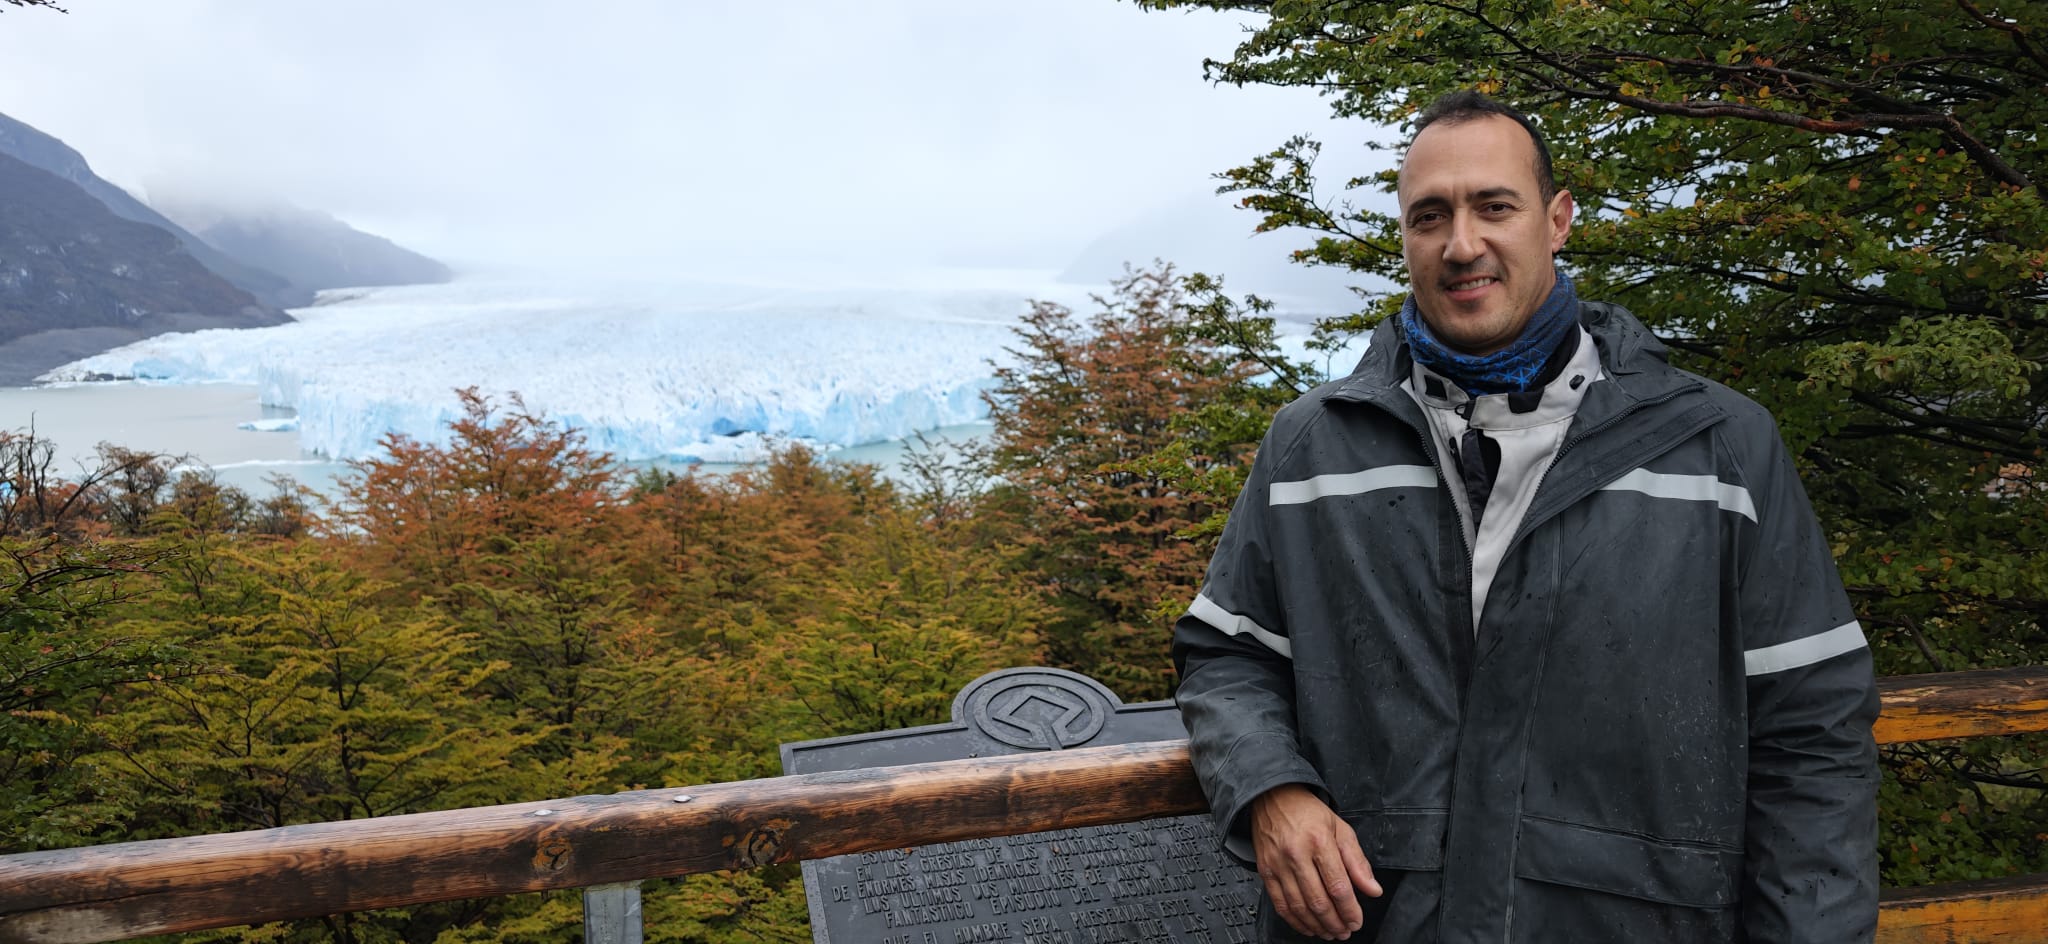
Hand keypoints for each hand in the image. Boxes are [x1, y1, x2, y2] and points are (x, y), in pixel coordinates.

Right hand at [1250, 784, 1382, 940]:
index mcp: (1319, 841)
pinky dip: (1295, 921)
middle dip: (1335, 922)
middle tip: (1345, 932)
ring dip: (1317, 925)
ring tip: (1329, 932)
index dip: (1350, 909)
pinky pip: (1280, 904)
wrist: (1273, 797)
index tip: (1357, 921)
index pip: (1338, 885)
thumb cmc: (1309, 812)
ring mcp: (1278, 864)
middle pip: (1318, 900)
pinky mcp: (1265, 871)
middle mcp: (1296, 854)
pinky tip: (1307, 926)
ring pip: (1299, 907)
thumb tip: (1372, 889)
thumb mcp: (1341, 829)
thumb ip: (1358, 861)